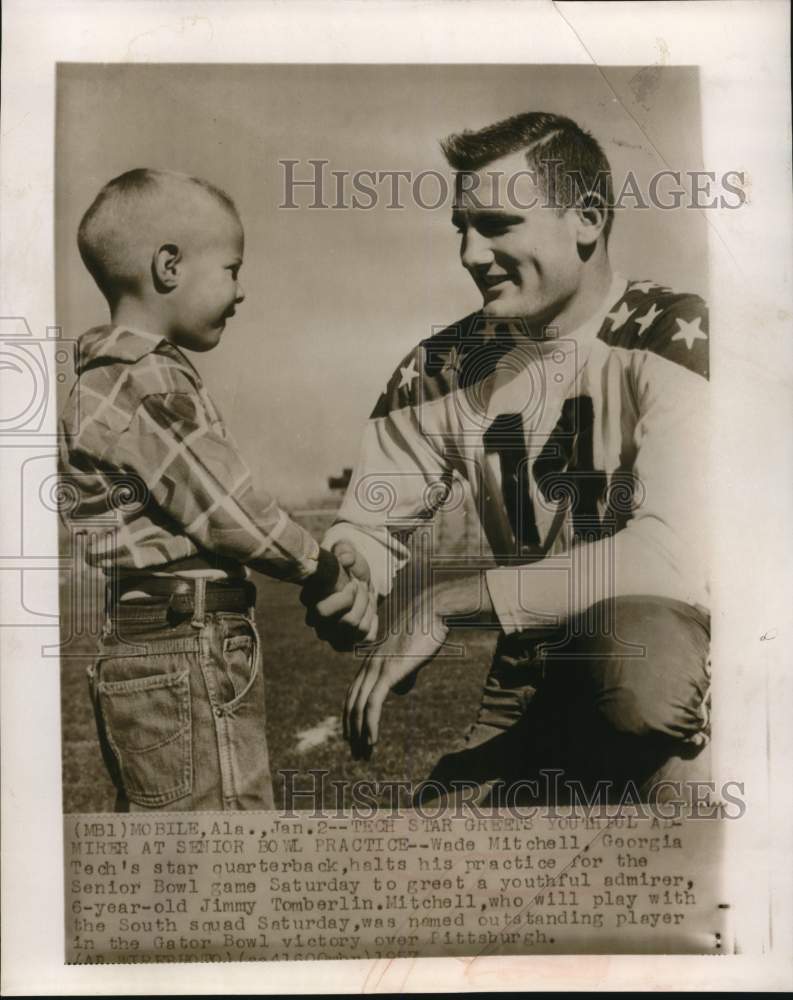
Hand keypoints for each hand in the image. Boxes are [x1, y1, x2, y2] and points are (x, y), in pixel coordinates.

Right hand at [301, 540, 378, 650]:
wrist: (356, 581)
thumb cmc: (346, 568)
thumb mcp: (346, 553)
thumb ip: (344, 551)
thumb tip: (346, 558)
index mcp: (309, 600)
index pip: (323, 612)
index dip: (346, 598)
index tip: (353, 582)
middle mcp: (317, 623)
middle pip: (348, 622)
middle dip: (362, 601)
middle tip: (361, 586)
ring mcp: (331, 635)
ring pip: (359, 629)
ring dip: (368, 607)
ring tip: (365, 594)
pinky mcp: (346, 643)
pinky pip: (366, 637)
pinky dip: (372, 620)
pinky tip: (367, 608)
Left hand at [343, 573, 493, 758]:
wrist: (432, 612)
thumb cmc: (426, 631)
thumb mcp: (411, 656)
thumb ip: (403, 673)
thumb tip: (399, 692)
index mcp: (372, 661)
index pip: (353, 694)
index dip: (351, 717)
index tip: (353, 737)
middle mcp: (368, 665)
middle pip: (351, 704)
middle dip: (351, 731)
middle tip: (356, 754)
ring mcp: (377, 668)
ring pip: (359, 707)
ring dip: (358, 734)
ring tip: (363, 754)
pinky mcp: (388, 672)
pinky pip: (372, 704)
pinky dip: (369, 725)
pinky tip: (371, 741)